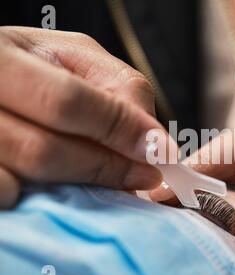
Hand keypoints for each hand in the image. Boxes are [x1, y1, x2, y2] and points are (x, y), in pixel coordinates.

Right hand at [0, 26, 171, 207]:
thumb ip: (117, 86)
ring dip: (80, 186)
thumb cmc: (35, 64)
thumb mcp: (75, 56)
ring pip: (23, 181)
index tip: (160, 151)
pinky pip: (5, 198)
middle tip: (145, 176)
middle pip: (44, 151)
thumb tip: (151, 137)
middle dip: (107, 168)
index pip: (66, 102)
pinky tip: (59, 183)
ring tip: (110, 181)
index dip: (120, 130)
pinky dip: (41, 198)